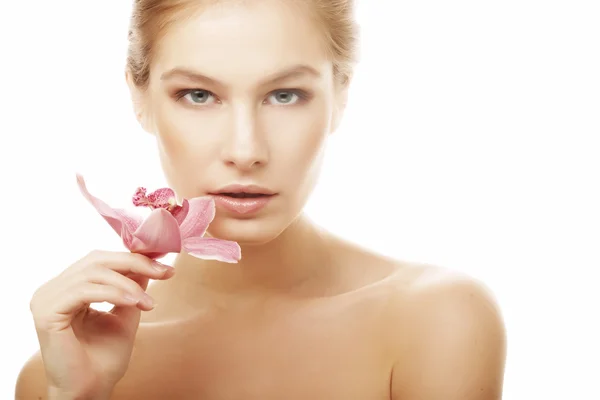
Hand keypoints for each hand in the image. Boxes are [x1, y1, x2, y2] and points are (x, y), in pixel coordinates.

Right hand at [29, 250, 174, 397]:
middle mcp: (53, 290)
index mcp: (67, 288)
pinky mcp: (46, 313)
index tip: (164, 264)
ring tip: (148, 302)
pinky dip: (113, 293)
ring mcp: (46, 299)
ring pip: (92, 273)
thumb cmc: (104, 358)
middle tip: (163, 272)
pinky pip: (83, 291)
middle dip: (134, 263)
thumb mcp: (125, 313)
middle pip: (96, 260)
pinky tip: (134, 302)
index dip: (133, 258)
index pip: (100, 260)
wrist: (90, 390)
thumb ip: (132, 286)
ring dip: (127, 284)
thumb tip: (149, 262)